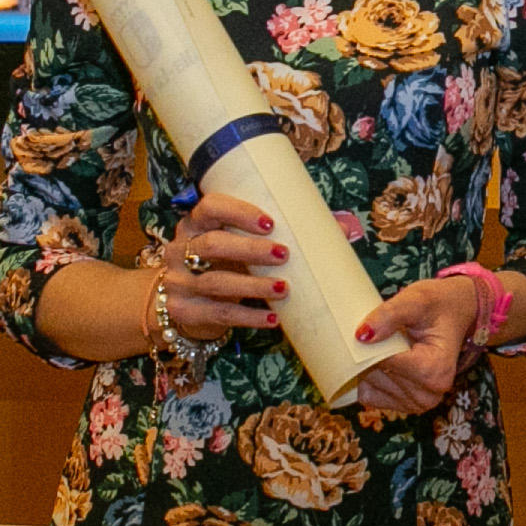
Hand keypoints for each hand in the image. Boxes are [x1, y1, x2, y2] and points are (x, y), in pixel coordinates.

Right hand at [162, 191, 291, 341]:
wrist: (183, 303)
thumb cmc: (224, 263)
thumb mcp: (242, 244)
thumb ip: (287, 232)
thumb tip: (347, 225)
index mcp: (196, 223)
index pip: (210, 207)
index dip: (239, 212)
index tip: (270, 223)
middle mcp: (180, 248)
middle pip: (213, 244)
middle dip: (250, 249)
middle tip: (284, 254)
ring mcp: (178, 281)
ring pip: (215, 282)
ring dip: (253, 285)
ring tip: (283, 288)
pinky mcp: (182, 310)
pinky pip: (218, 314)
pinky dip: (248, 317)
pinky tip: (272, 319)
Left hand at [346, 273, 487, 416]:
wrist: (454, 315)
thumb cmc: (438, 306)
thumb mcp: (416, 300)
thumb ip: (389, 314)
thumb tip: (361, 336)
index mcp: (435, 370)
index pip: (383, 360)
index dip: (371, 342)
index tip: (372, 325)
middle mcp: (429, 394)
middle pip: (375, 374)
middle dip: (371, 353)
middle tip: (386, 333)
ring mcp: (417, 404)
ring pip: (369, 385)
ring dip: (370, 364)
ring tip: (390, 346)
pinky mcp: (405, 406)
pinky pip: (369, 395)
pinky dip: (369, 378)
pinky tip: (385, 361)